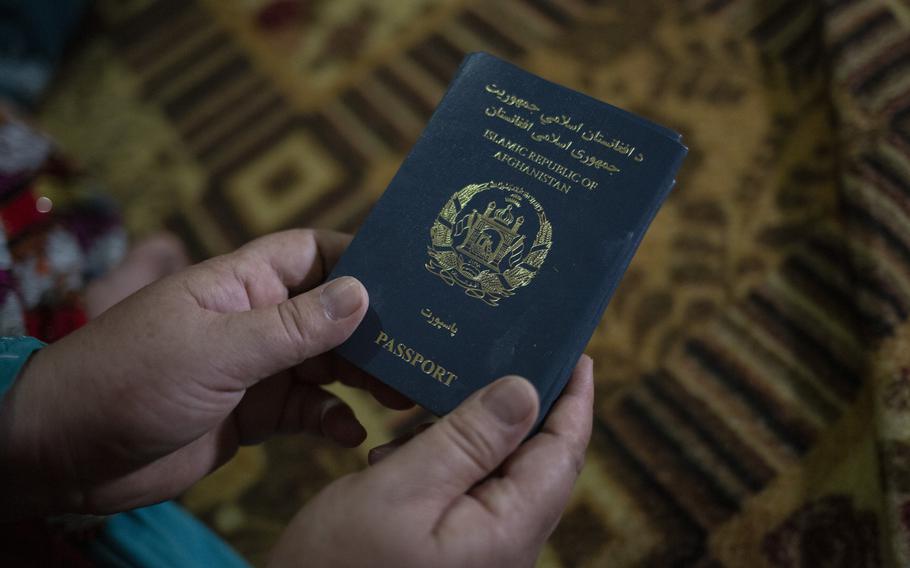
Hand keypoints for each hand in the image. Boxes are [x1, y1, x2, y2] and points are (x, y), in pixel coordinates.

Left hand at [0, 229, 410, 516]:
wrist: (69, 454)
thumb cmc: (129, 380)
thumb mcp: (216, 349)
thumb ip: (292, 327)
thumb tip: (363, 294)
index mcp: (242, 283)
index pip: (314, 253)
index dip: (361, 258)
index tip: (414, 276)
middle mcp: (256, 319)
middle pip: (332, 312)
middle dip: (376, 328)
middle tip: (424, 346)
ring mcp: (257, 367)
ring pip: (327, 363)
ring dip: (364, 376)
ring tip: (404, 391)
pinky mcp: (255, 413)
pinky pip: (308, 409)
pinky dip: (333, 419)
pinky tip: (353, 433)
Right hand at [269, 356, 593, 567]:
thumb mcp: (400, 491)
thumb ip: (465, 441)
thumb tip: (524, 392)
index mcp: (507, 530)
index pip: (563, 452)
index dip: (574, 400)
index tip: (576, 354)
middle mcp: (506, 546)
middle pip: (537, 462)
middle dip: (528, 407)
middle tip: (512, 353)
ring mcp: (481, 554)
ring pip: (500, 476)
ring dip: (477, 433)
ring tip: (444, 397)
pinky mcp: (454, 556)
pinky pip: (470, 495)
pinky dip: (448, 462)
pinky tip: (406, 451)